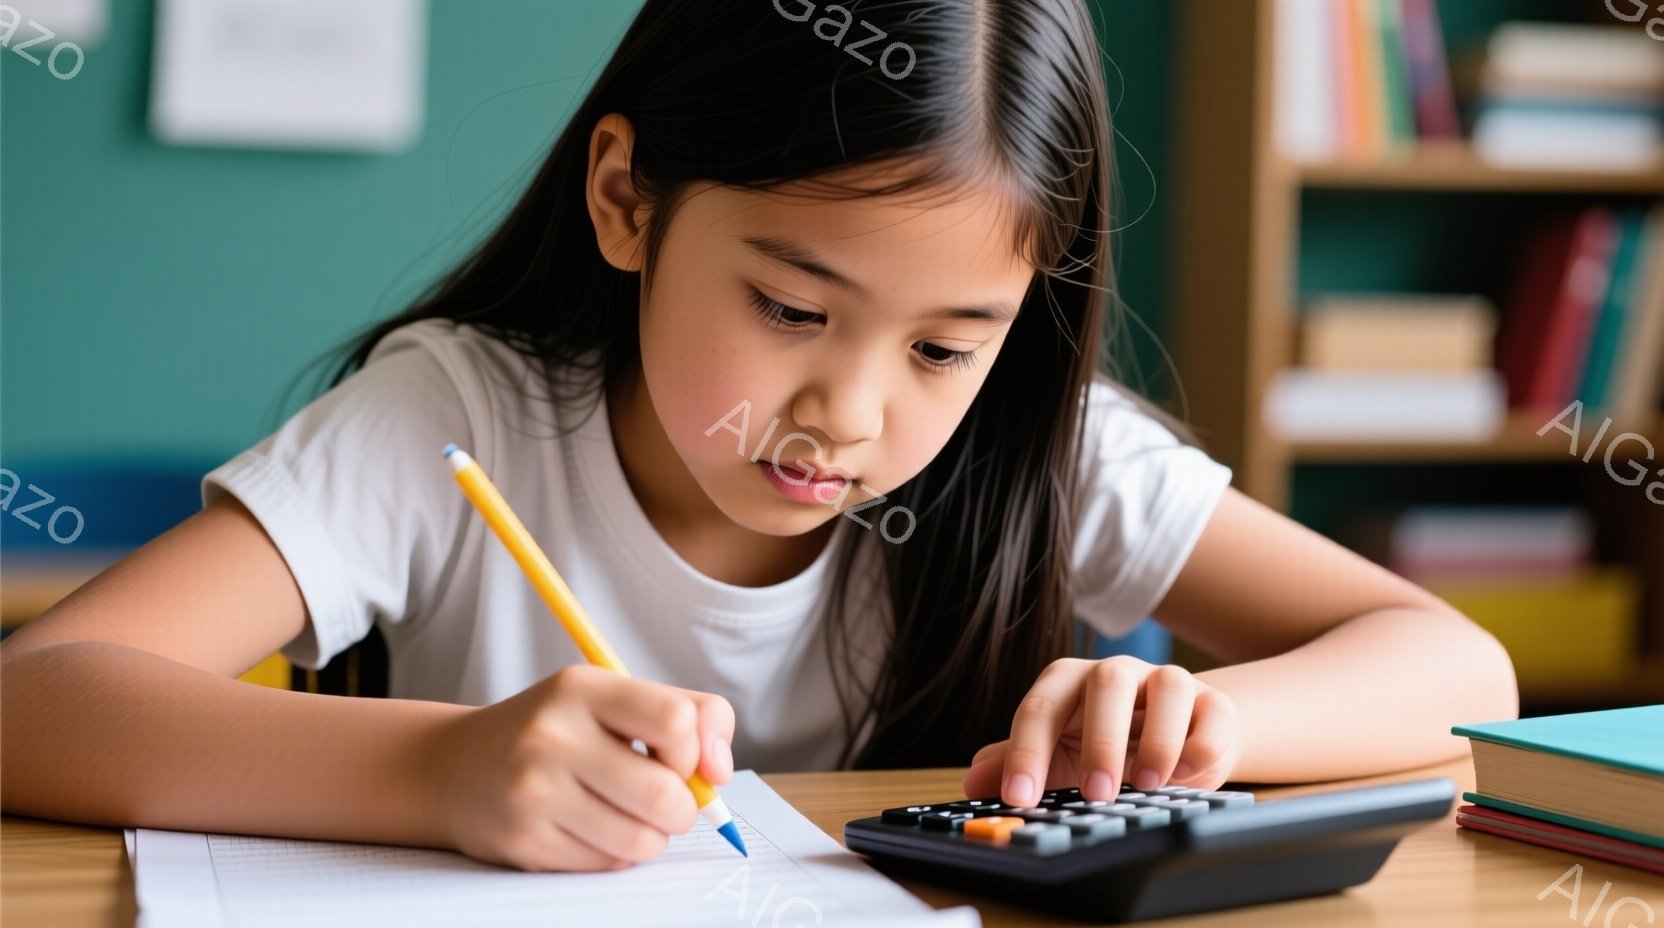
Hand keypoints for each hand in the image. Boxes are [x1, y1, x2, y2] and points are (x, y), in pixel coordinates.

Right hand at [425, 664, 734, 870]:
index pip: (677, 720)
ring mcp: (534, 792)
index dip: (693, 751)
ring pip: (642, 841)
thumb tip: (720, 772)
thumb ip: (689, 716)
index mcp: (582, 689)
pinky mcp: (524, 842)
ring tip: (625, 815)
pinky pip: (607, 865)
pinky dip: (615, 854)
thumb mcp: (611, 701)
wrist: (453, 768)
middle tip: (664, 801)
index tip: (679, 759)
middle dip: (681, 809)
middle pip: (666, 794)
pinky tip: (588, 830)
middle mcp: (553, 736)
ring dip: (650, 837)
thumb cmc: (555, 732)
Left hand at [962, 656, 1240, 805]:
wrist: (1178, 736)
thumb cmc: (1108, 744)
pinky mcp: (1216, 703)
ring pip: (1169, 685)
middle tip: (1094, 793)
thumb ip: (1015, 763)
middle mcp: (1119, 673)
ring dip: (1158, 739)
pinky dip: (1203, 743)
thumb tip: (974, 781)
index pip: (1040, 707)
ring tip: (1144, 785)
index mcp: (1070, 683)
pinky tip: (1187, 776)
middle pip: (1105, 683)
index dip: (1026, 751)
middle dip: (1099, 739)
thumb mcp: (1059, 755)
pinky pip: (1215, 711)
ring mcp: (1170, 683)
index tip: (1019, 797)